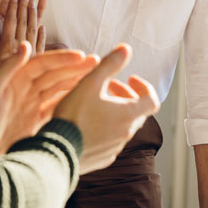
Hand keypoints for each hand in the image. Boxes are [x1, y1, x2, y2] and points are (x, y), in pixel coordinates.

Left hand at [0, 43, 98, 154]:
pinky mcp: (37, 118)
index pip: (44, 63)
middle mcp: (26, 86)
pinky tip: (87, 99)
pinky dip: (72, 101)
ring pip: (60, 88)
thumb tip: (25, 45)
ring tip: (98, 78)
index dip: (62, 58)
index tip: (81, 55)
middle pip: (56, 74)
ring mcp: (33, 102)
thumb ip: (7, 67)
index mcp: (16, 76)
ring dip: (78, 82)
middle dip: (76, 68)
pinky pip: (58, 105)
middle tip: (98, 63)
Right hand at [52, 43, 159, 174]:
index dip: (144, 87)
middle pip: (137, 111)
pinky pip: (111, 140)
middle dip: (126, 96)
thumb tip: (126, 48)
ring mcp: (115, 148)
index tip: (130, 79)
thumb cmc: (73, 115)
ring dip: (116, 112)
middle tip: (109, 87)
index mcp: (128, 114)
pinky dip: (106, 128)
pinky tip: (87, 123)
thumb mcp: (90, 82)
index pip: (152, 100)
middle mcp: (126, 133)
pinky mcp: (103, 158)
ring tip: (95, 103)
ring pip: (123, 126)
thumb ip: (109, 64)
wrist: (56, 150)